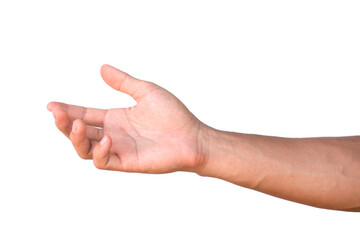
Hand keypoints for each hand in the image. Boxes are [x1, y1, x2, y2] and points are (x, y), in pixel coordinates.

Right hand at [47, 65, 205, 172]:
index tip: (51, 104)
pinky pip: (105, 161)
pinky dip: (99, 152)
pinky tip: (106, 138)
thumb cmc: (173, 115)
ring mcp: (119, 149)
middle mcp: (113, 134)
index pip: (85, 114)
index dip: (68, 110)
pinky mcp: (127, 162)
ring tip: (75, 124)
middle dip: (64, 124)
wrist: (192, 136)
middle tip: (56, 113)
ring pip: (86, 149)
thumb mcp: (146, 92)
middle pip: (79, 132)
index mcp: (115, 118)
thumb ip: (124, 82)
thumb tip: (102, 68)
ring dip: (75, 138)